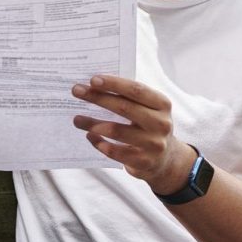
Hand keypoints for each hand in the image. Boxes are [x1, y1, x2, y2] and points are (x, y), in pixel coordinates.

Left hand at [70, 75, 190, 193]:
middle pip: (124, 107)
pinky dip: (99, 143)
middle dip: (98, 98)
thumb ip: (128, 98)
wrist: (165, 160)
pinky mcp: (143, 161)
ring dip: (92, 124)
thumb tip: (94, 87)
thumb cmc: (148, 126)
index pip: (136, 90)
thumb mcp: (148, 110)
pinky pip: (114, 151)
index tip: (93, 80)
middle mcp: (160, 123)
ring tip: (76, 119)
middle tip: (77, 91)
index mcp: (162, 104)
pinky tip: (89, 136)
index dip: (114, 84)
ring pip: (116, 131)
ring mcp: (153, 144)